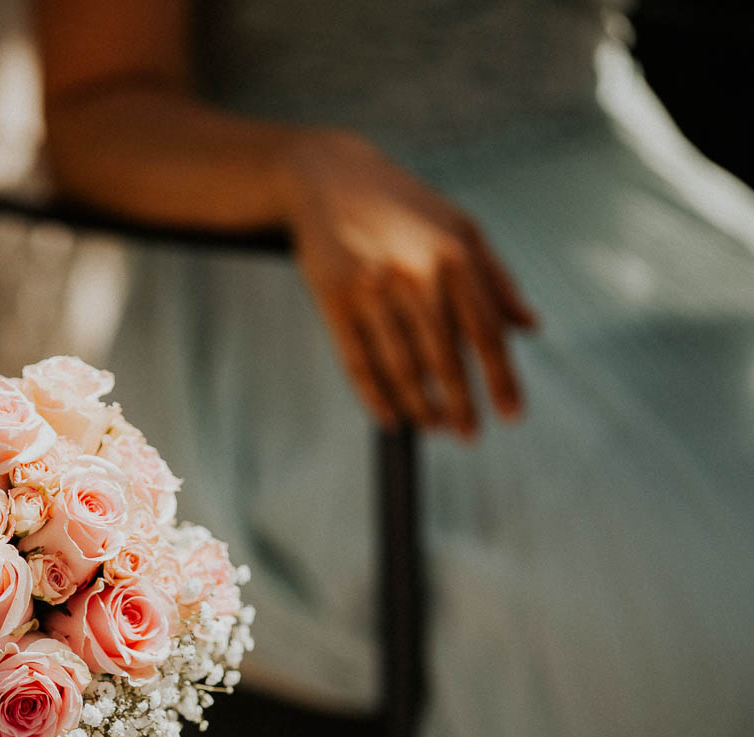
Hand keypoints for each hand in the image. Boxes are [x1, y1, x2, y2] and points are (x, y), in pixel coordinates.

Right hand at [284, 129, 537, 437]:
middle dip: (461, 405)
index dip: (501, 380)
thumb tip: (529, 327)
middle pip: (444, 358)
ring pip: (400, 366)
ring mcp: (371, 289)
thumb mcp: (461, 229)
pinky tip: (391, 418)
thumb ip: (495, 279)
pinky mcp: (334, 300)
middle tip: (469, 435)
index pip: (486, 333)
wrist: (330, 178)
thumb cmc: (403, 207)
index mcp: (455, 257)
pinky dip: (374, 397)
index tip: (511, 416)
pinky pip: (357, 362)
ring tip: (434, 426)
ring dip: (421, 406)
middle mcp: (416, 274)